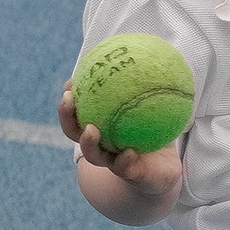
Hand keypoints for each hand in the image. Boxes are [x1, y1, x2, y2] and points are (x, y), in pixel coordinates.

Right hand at [58, 80, 184, 209]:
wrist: (162, 172)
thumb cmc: (155, 135)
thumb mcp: (156, 108)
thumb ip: (150, 88)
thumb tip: (151, 54)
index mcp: (100, 129)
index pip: (78, 113)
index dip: (70, 99)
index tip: (70, 82)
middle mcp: (101, 146)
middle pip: (74, 131)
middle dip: (67, 116)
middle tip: (68, 99)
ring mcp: (112, 162)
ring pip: (93, 154)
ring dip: (88, 142)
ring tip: (91, 129)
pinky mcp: (130, 175)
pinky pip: (125, 168)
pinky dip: (125, 161)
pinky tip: (131, 152)